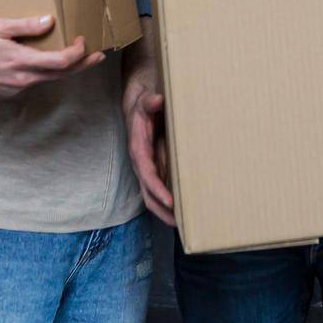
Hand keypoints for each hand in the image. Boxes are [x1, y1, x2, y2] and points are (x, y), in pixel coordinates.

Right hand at [0, 15, 105, 95]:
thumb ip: (27, 26)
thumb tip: (51, 22)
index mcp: (22, 62)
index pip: (61, 62)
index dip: (78, 54)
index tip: (83, 41)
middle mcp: (23, 80)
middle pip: (62, 75)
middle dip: (82, 65)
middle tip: (99, 55)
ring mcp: (17, 88)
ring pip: (49, 80)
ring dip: (65, 69)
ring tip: (78, 57)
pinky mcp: (11, 92)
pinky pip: (35, 82)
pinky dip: (47, 73)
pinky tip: (49, 63)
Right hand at [123, 75, 174, 225]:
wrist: (137, 101)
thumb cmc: (144, 101)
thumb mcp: (144, 98)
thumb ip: (149, 101)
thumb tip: (157, 100)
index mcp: (138, 148)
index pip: (147, 173)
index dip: (157, 188)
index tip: (171, 201)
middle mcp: (141, 162)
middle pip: (148, 193)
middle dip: (162, 210)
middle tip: (181, 223)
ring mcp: (147, 166)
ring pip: (153, 195)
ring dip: (166, 211)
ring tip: (184, 224)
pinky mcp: (155, 166)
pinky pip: (161, 187)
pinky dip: (170, 200)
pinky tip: (184, 208)